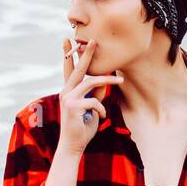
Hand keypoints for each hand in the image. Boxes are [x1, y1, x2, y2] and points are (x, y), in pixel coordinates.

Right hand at [58, 38, 123, 154]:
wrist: (73, 145)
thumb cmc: (83, 127)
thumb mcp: (92, 108)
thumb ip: (95, 95)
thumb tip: (104, 83)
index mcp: (68, 91)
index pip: (69, 70)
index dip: (69, 55)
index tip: (68, 40)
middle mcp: (65, 91)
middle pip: (78, 68)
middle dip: (87, 54)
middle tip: (93, 40)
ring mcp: (67, 98)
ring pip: (91, 82)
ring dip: (108, 80)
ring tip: (120, 79)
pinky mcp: (72, 106)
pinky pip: (94, 101)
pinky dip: (102, 109)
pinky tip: (100, 118)